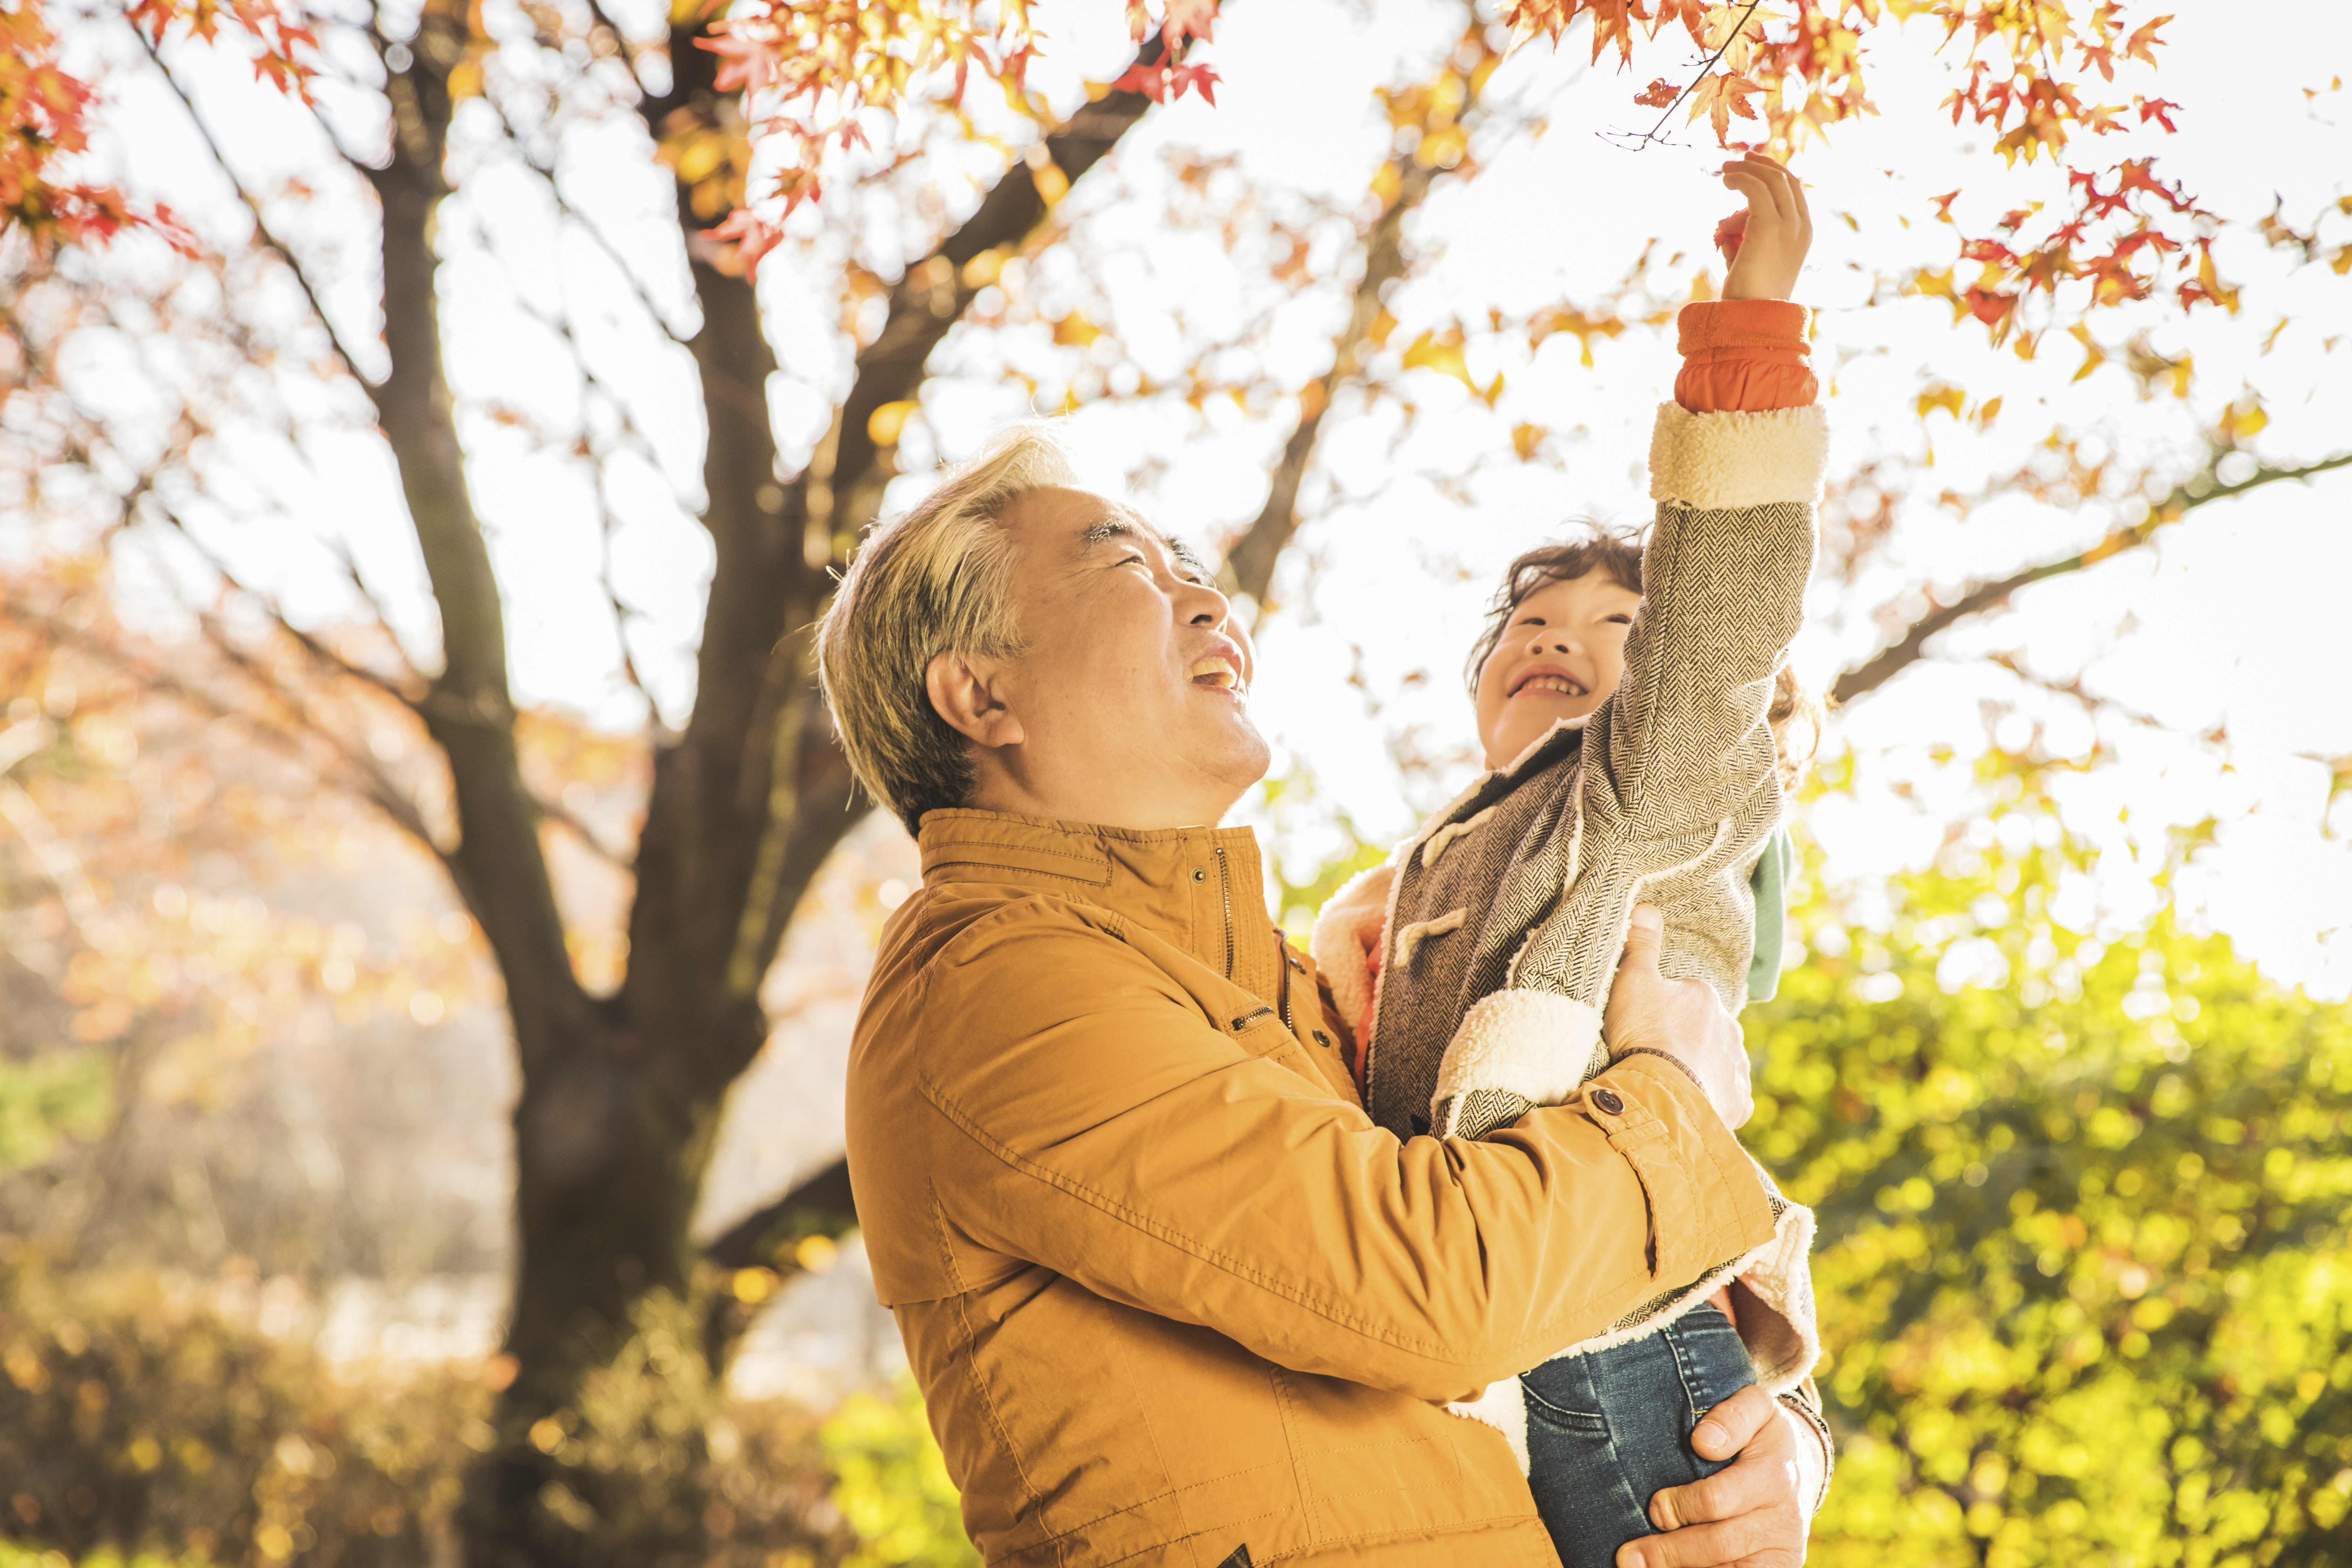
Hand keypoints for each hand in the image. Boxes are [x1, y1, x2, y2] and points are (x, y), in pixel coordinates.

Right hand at [1602, 906, 1752, 1127]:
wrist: (1658, 1093)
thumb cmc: (1643, 1033)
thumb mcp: (1632, 981)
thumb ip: (1641, 945)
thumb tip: (1647, 907)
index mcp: (1707, 998)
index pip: (1688, 997)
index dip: (1665, 1010)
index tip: (1645, 1024)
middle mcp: (1731, 1031)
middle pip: (1709, 1030)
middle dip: (1690, 1039)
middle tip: (1657, 1053)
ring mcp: (1736, 1069)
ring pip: (1722, 1062)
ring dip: (1704, 1067)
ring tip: (1673, 1080)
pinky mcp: (1737, 1103)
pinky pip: (1730, 1098)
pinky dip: (1715, 1099)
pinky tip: (1694, 1101)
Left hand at [1618, 1385, 1810, 1567]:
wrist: (1799, 1467)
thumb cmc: (1762, 1435)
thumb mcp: (1755, 1407)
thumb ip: (1732, 1416)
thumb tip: (1703, 1442)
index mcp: (1774, 1475)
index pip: (1715, 1500)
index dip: (1679, 1507)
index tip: (1654, 1506)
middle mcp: (1784, 1518)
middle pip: (1717, 1545)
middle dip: (1668, 1551)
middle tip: (1629, 1555)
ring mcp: (1784, 1549)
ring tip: (1641, 1567)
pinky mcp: (1780, 1567)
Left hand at [1716, 152, 1811, 301]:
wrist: (1753, 317)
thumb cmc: (1748, 296)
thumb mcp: (1750, 262)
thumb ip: (1744, 243)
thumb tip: (1724, 231)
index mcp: (1804, 233)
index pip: (1794, 190)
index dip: (1774, 172)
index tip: (1751, 164)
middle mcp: (1802, 226)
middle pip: (1785, 179)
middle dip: (1761, 165)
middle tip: (1736, 160)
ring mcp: (1789, 225)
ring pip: (1772, 180)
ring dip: (1747, 169)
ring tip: (1724, 170)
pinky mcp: (1770, 226)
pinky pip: (1755, 189)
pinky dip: (1740, 179)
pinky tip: (1725, 181)